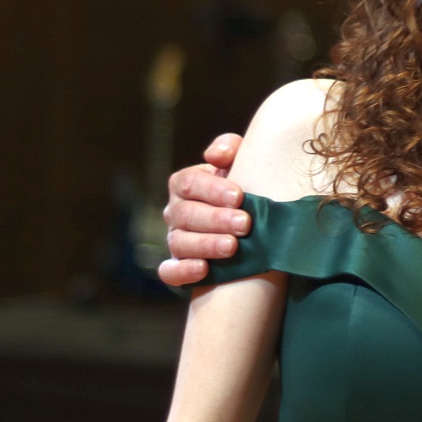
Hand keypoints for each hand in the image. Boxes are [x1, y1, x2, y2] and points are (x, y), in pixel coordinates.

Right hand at [157, 134, 248, 285]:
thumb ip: (230, 150)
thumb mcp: (240, 163)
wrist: (251, 227)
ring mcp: (175, 240)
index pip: (189, 183)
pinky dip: (182, 271)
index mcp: (185, 185)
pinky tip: (204, 269)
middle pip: (185, 214)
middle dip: (216, 219)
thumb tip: (216, 155)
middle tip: (244, 224)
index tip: (239, 196)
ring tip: (232, 247)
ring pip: (179, 243)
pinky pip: (170, 272)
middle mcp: (176, 212)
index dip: (212, 189)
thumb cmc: (243, 189)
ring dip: (206, 245)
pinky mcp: (177, 267)